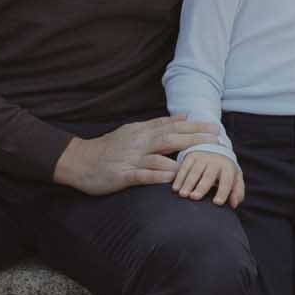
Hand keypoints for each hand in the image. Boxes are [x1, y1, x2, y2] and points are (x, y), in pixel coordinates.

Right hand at [52, 115, 218, 195]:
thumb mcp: (133, 130)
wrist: (79, 161)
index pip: (171, 126)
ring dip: (179, 158)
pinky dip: (159, 175)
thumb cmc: (109, 148)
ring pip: (158, 156)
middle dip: (194, 138)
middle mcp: (138, 142)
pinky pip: (143, 175)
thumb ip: (158, 125)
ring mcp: (130, 158)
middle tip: (215, 139)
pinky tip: (173, 177)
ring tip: (200, 159)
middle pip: (170, 138)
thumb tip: (184, 116)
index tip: (214, 128)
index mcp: (141, 131)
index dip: (194, 127)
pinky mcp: (122, 175)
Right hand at [172, 150, 243, 206]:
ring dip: (187, 183)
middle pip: (208, 176)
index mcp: (228, 168)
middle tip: (194, 197)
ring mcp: (203, 158)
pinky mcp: (191, 156)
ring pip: (194, 171)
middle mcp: (215, 161)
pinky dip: (179, 178)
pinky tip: (175, 188)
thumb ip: (237, 192)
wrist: (216, 149)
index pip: (227, 181)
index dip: (223, 192)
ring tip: (183, 195)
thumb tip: (234, 204)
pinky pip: (184, 167)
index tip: (217, 203)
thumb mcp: (235, 178)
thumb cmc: (225, 171)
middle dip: (201, 187)